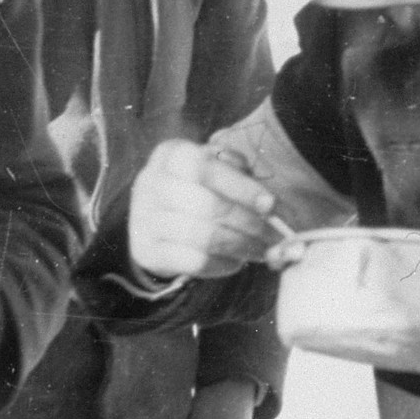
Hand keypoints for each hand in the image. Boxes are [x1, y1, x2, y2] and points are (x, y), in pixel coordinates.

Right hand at [130, 140, 280, 279]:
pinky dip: (222, 264)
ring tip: (263, 251)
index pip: (205, 168)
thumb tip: (268, 204)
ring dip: (241, 246)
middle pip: (207, 205)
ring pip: (203, 236)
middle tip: (275, 236)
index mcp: (171, 154)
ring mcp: (144, 219)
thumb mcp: (218, 168)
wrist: (158, 218)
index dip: (241, 187)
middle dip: (249, 223)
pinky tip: (237, 262)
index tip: (270, 205)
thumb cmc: (200, 187)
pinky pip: (193, 262)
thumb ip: (241, 174)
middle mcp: (150, 183)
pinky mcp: (146, 251)